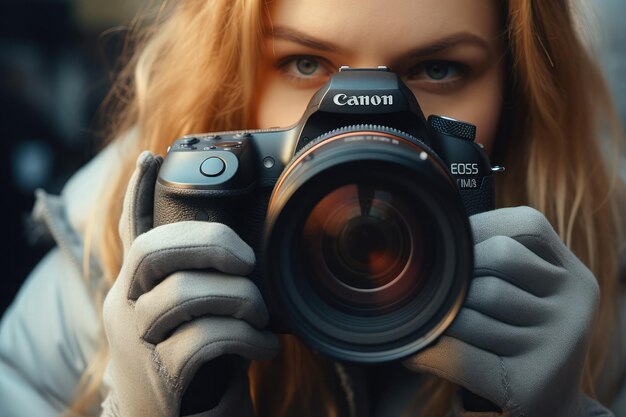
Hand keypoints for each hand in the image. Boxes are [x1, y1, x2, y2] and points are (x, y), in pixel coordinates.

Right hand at [101, 151, 279, 416]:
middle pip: (154, 251)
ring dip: (239, 299)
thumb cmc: (193, 364)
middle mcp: (127, 308)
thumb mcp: (191, 318)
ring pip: (185, 294)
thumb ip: (202, 285)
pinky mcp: (160, 377)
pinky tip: (263, 348)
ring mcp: (138, 342)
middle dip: (208, 242)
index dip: (138, 193)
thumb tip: (247, 255)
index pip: (130, 232)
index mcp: (136, 288)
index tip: (152, 157)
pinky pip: (207, 339)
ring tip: (260, 315)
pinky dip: (246, 338)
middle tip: (246, 260)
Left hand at [404, 206, 600, 416]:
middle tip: (451, 297)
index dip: (482, 227)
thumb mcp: (530, 294)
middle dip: (464, 274)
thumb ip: (499, 263)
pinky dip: (432, 351)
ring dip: (448, 320)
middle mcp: (575, 305)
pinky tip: (420, 353)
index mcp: (574, 276)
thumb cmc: (520, 338)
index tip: (457, 246)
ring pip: (474, 308)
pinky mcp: (530, 383)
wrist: (547, 408)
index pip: (527, 225)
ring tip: (448, 331)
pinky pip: (462, 355)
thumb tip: (439, 239)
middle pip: (498, 256)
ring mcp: (558, 345)